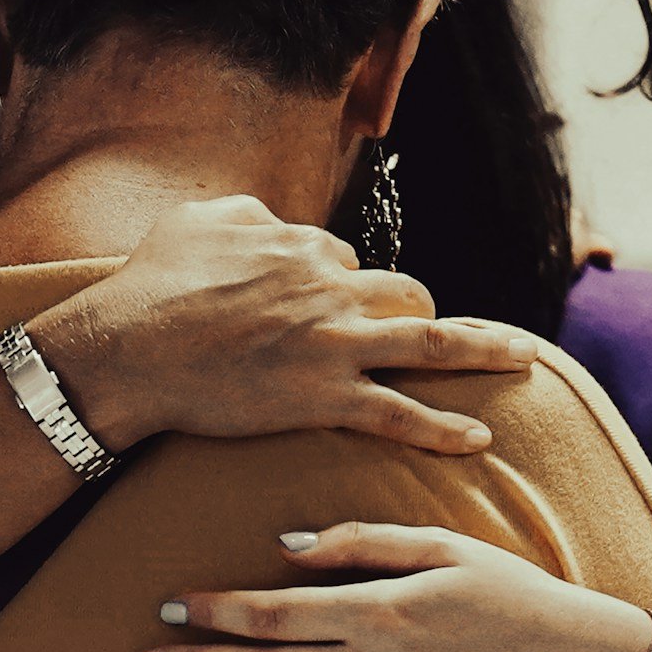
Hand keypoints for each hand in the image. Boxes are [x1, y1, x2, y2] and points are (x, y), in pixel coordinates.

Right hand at [37, 197, 547, 456]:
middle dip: (421, 311)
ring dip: (482, 348)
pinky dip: (443, 428)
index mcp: (300, 245)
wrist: (129, 349)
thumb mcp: (194, 221)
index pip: (345, 259)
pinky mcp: (325, 397)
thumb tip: (267, 217)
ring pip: (427, 341)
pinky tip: (479, 439)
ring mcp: (334, 344)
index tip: (327, 309)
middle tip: (437, 329)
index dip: (340, 284)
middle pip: (403, 292)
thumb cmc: (150, 285)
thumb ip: (242, 212)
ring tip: (522, 357)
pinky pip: (400, 413)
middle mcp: (330, 288)